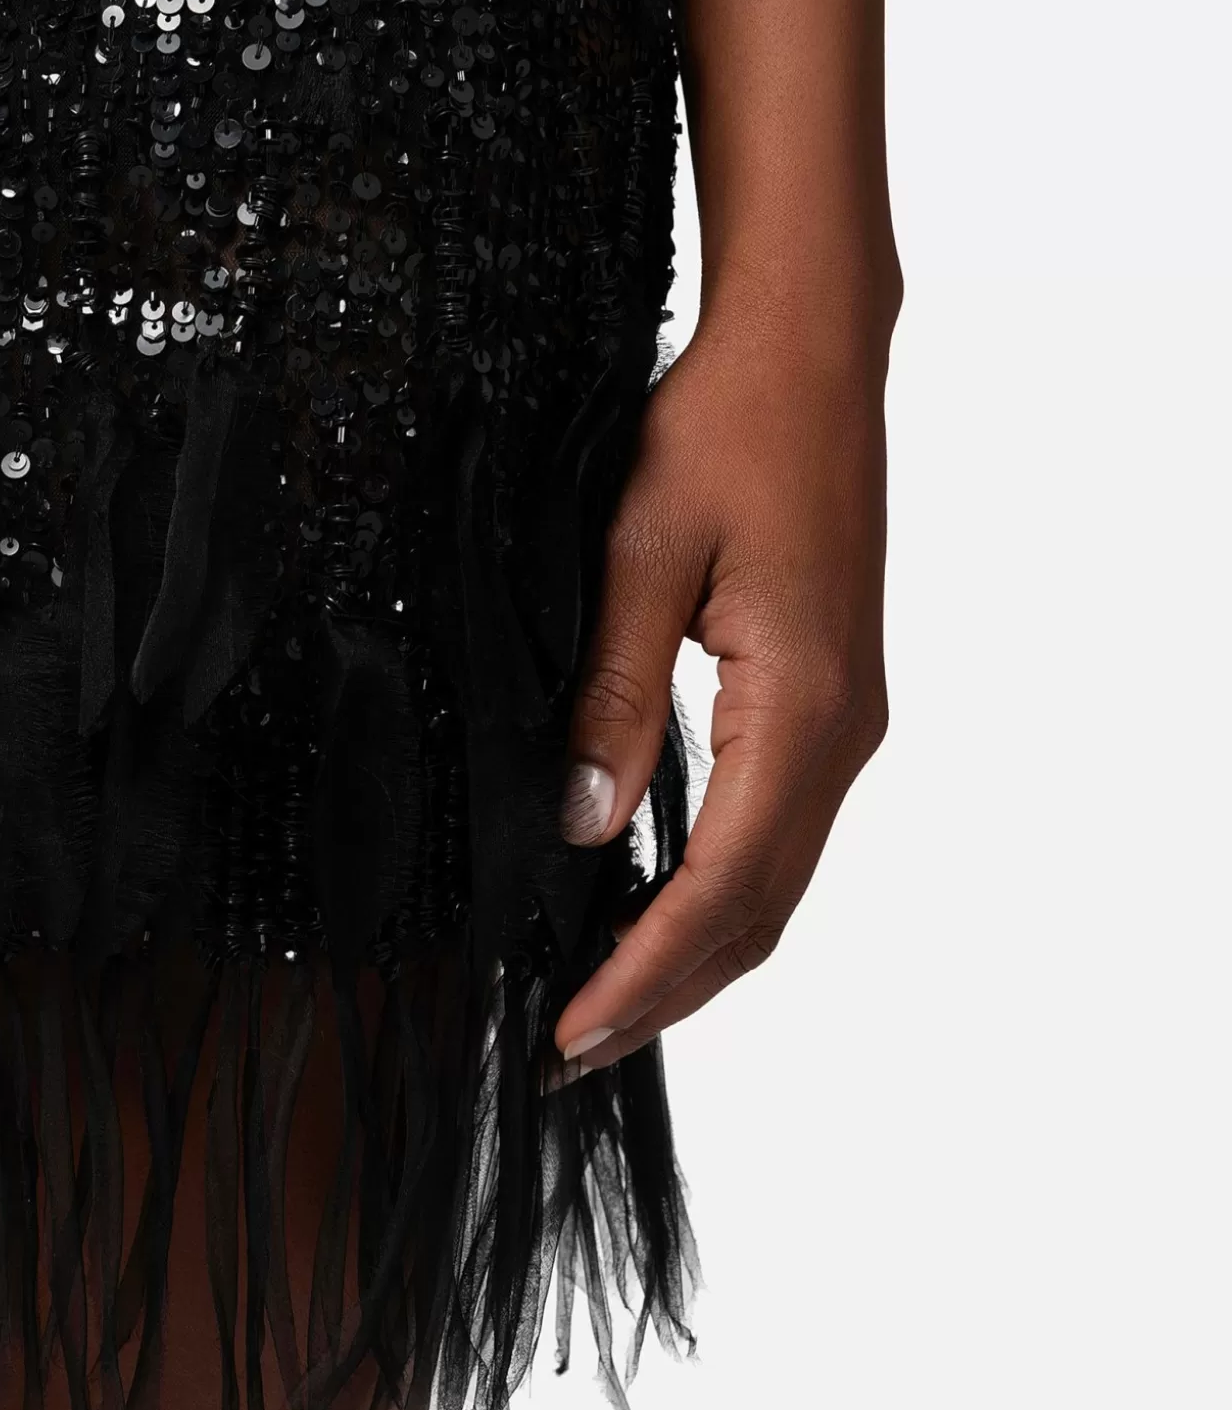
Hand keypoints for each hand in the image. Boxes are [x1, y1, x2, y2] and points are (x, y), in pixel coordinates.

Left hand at [551, 291, 893, 1077]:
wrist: (804, 356)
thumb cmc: (722, 431)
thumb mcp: (640, 555)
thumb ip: (614, 693)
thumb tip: (583, 826)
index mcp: (801, 706)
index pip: (722, 886)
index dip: (644, 973)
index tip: (569, 1033)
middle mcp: (841, 732)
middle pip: (759, 909)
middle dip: (665, 991)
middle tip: (567, 1052)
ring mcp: (843, 720)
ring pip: (773, 881)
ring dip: (693, 954)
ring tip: (603, 1007)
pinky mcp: (824, 699)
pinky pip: (775, 830)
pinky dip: (716, 893)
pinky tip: (655, 909)